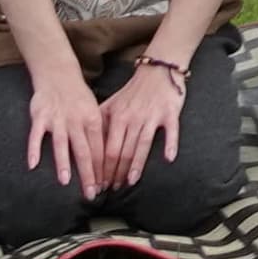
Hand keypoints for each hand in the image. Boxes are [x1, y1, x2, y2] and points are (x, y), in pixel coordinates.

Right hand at [25, 67, 109, 197]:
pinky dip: (33, 149)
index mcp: (92, 119)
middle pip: (83, 151)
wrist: (58, 74)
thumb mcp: (94, 111)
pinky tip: (32, 164)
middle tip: (90, 194)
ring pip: (61, 144)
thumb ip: (98, 132)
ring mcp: (57, 119)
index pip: (99, 149)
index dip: (102, 169)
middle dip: (88, 174)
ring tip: (65, 182)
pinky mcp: (40, 117)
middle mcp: (76, 121)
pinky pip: (36, 135)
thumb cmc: (77, 97)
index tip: (103, 187)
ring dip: (63, 163)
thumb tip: (107, 157)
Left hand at [94, 57, 186, 188]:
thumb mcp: (112, 104)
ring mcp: (152, 116)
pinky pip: (171, 131)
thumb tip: (86, 146)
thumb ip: (100, 123)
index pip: (106, 148)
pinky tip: (168, 159)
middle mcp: (133, 117)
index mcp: (117, 116)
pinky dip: (170, 144)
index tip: (98, 184)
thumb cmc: (133, 92)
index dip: (101, 169)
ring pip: (142, 145)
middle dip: (115, 172)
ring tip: (130, 182)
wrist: (158, 70)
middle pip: (122, 150)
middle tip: (111, 189)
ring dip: (135, 165)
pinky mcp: (170, 113)